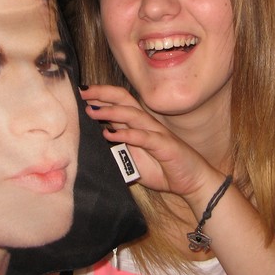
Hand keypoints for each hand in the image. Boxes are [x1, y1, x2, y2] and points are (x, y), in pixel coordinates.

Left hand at [79, 84, 220, 201]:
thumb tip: (98, 137)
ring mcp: (157, 132)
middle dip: (103, 94)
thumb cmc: (164, 169)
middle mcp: (148, 123)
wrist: (193, 182)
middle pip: (125, 100)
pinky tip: (109, 134)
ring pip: (132, 115)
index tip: (82, 92)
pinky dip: (126, 135)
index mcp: (140, 124)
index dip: (102, 95)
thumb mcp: (135, 157)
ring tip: (91, 111)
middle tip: (82, 92)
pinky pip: (143, 137)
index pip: (120, 102)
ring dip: (110, 112)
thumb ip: (120, 146)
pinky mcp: (164, 145)